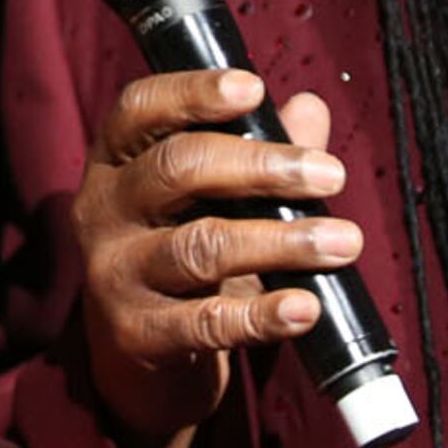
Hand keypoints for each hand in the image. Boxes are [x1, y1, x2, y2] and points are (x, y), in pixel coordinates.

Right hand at [71, 70, 353, 447]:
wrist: (141, 360)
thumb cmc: (184, 252)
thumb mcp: (214, 198)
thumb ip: (261, 148)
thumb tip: (310, 108)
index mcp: (117, 160)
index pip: (140, 108)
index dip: (193, 92)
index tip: (254, 87)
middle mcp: (104, 209)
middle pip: (177, 170)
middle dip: (261, 167)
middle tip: (331, 175)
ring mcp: (114, 274)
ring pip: (200, 246)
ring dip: (281, 242)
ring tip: (343, 242)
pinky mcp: (137, 335)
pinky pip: (205, 322)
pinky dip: (262, 315)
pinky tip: (305, 307)